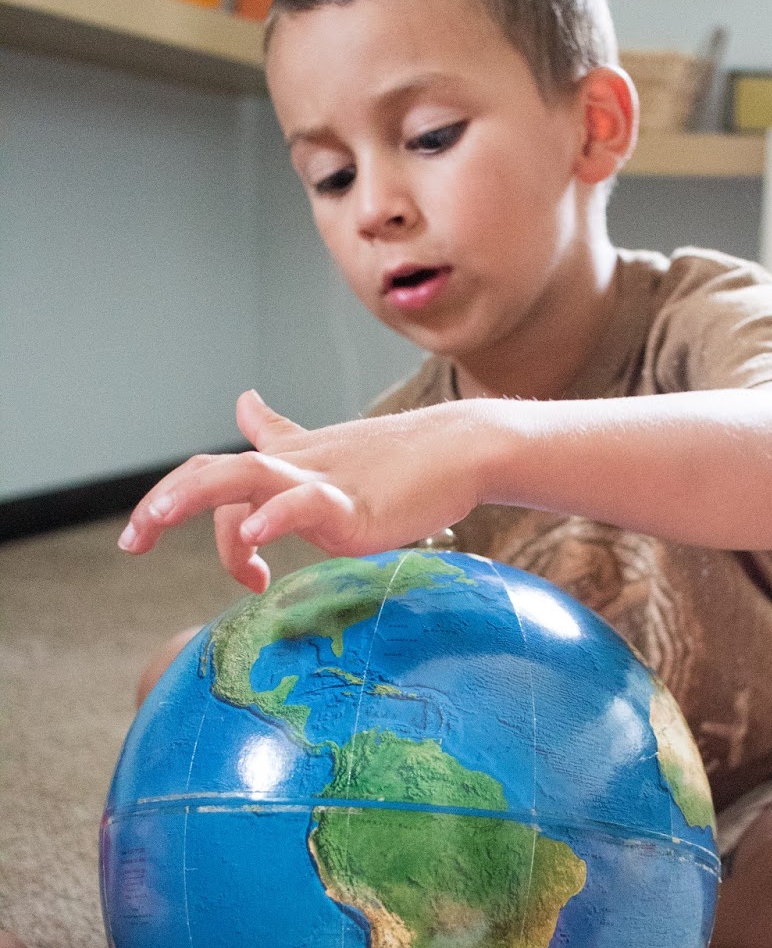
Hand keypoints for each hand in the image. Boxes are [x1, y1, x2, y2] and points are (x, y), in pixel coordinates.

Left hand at [118, 390, 491, 590]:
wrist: (463, 448)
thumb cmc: (404, 460)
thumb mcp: (328, 451)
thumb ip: (281, 434)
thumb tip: (243, 402)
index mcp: (286, 463)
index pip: (213, 475)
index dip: (176, 501)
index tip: (158, 546)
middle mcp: (295, 467)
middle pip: (213, 471)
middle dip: (163, 503)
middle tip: (131, 543)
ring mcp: (323, 483)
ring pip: (244, 475)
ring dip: (194, 498)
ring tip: (157, 521)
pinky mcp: (354, 504)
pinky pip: (305, 504)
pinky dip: (274, 516)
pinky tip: (253, 538)